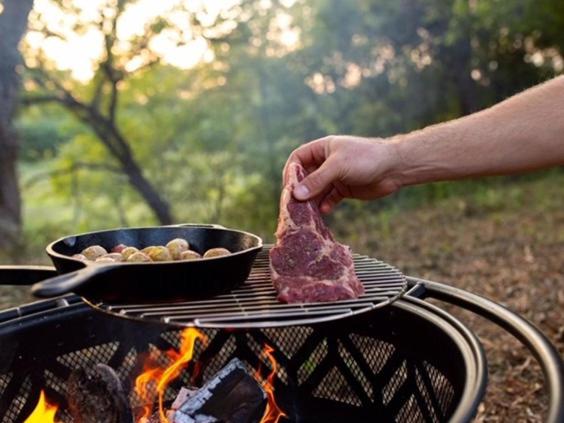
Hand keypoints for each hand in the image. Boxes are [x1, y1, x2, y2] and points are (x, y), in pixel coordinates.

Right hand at [283, 135, 402, 212]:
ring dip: (312, 200)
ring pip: (317, 190)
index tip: (288, 188)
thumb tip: (296, 195)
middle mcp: (326, 162)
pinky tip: (325, 211)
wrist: (394, 167)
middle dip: (300, 190)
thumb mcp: (338, 167)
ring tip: (307, 212)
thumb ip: (317, 181)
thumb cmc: (366, 158)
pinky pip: (329, 198)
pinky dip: (325, 205)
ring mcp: (335, 176)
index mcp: (322, 148)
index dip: (291, 172)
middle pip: (305, 176)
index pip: (298, 158)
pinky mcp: (344, 189)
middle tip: (294, 205)